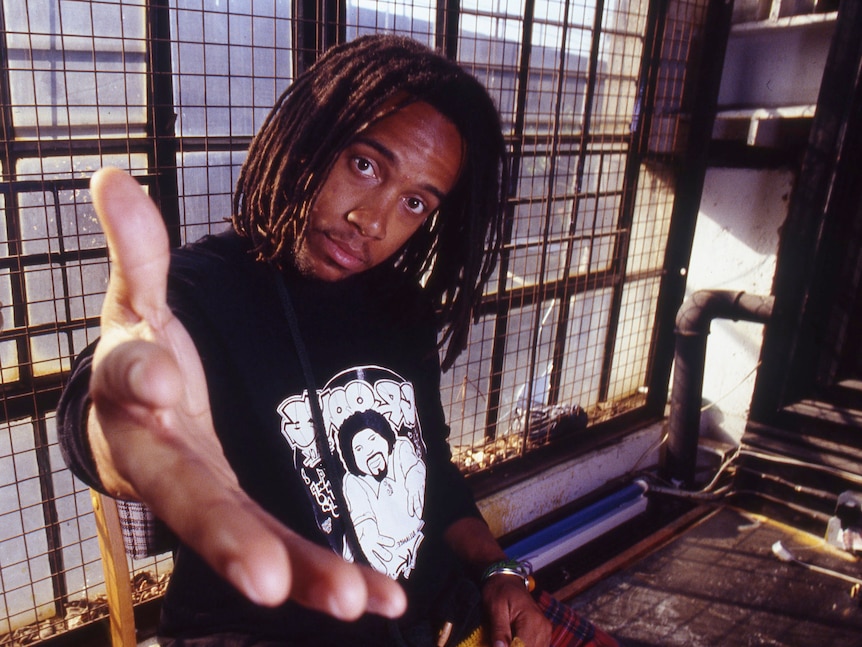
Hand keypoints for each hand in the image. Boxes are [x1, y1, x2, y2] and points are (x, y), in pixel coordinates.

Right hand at [86, 167, 405, 619]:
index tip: (159, 380)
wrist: (134, 420)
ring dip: (304, 573)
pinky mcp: (248, 519)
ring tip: (357, 600)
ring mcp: (209, 496)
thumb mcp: (136, 300)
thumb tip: (114, 176)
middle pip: (193, 495)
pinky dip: (332, 577)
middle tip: (267, 578)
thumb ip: (137, 251)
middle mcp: (167, 455)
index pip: (129, 378)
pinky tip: (385, 600)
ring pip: (250, 541)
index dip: (140, 376)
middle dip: (229, 536)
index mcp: (132, 388)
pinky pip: (288, 552)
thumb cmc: (142, 355)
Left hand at [481, 574, 551, 646]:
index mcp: (532, 620)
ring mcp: (545, 631)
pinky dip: (524, 646)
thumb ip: (499, 630)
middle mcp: (543, 627)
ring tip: (506, 640)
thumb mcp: (495, 608)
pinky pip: (536, 646)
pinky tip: (512, 642)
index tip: (499, 645)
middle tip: (500, 642)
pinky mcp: (543, 633)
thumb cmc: (500, 591)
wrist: (507, 581)